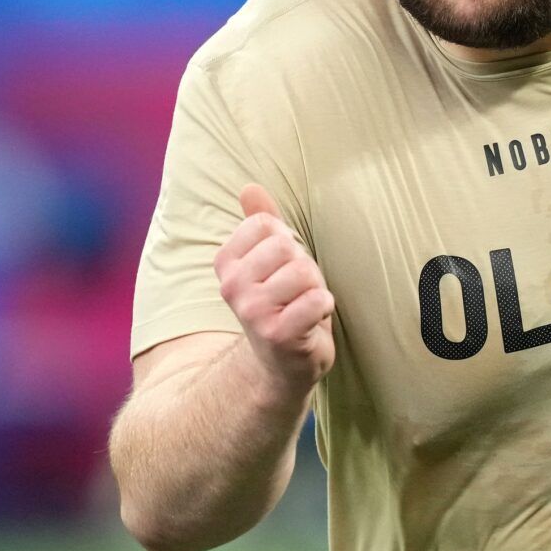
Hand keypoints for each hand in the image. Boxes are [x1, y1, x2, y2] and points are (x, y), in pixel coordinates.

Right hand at [213, 184, 335, 392]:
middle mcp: (232, 286)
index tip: (281, 269)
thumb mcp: (269, 260)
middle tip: (297, 292)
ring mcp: (252, 311)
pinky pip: (316, 300)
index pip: (267, 224)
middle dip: (305, 267)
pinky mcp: (277, 334)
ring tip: (304, 307)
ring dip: (316, 288)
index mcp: (226, 263)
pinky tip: (312, 321)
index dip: (288, 243)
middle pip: (287, 246)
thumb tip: (249, 187)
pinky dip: (324, 307)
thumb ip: (260, 222)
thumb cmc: (282, 304)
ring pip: (304, 272)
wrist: (283, 363)